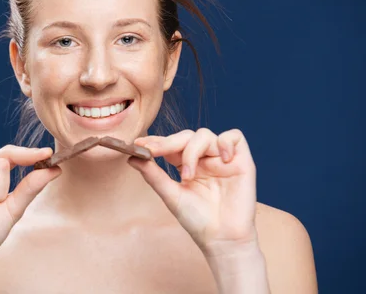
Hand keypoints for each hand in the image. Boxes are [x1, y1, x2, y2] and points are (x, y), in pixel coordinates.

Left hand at [129, 128, 257, 253]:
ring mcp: (222, 159)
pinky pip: (235, 137)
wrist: (222, 239)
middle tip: (154, 151)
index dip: (157, 141)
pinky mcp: (241, 161)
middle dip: (169, 142)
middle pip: (186, 136)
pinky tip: (220, 158)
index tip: (139, 143)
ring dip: (192, 150)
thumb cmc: (198, 220)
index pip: (172, 145)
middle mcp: (205, 159)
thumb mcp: (171, 195)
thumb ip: (153, 175)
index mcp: (187, 164)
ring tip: (188, 175)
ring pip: (205, 135)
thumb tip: (132, 157)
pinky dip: (225, 142)